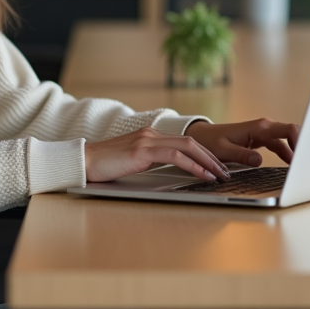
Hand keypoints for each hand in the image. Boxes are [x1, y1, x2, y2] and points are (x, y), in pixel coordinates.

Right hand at [84, 127, 230, 182]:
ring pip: (187, 146)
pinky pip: (175, 156)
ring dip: (208, 161)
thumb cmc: (105, 166)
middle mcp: (151, 133)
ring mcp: (147, 140)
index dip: (204, 153)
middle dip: (212, 157)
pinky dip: (193, 165)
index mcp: (150, 136)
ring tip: (220, 175)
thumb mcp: (133, 161)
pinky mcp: (142, 150)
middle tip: (226, 171)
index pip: (185, 141)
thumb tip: (172, 171)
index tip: (216, 165)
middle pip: (191, 142)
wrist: (83, 161)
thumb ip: (151, 161)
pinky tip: (203, 175)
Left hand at [184, 118, 299, 167]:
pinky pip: (279, 146)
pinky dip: (287, 154)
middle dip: (303, 145)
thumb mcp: (224, 150)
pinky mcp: (262, 140)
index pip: (287, 129)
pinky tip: (291, 165)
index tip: (305, 155)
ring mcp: (264, 133)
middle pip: (291, 132)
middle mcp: (264, 127)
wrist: (202, 136)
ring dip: (296, 152)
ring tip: (303, 168)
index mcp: (258, 127)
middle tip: (309, 163)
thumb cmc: (211, 142)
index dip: (300, 140)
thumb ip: (242, 155)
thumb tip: (259, 161)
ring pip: (287, 140)